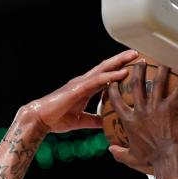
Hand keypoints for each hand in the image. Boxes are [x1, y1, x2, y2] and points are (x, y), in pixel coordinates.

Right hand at [18, 50, 138, 132]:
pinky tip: (123, 73)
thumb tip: (105, 124)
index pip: (105, 76)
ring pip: (104, 69)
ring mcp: (81, 83)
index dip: (118, 69)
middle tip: (138, 54)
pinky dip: (111, 76)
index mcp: (85, 89)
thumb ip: (94, 120)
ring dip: (120, 62)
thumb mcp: (81, 121)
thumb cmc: (56, 119)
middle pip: (106, 67)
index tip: (133, 66)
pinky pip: (98, 80)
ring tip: (134, 57)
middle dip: (122, 60)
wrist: (39, 119)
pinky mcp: (78, 88)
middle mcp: (84, 82)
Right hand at [106, 63, 177, 170]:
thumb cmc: (151, 160)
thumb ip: (120, 153)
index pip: (117, 102)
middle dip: (137, 70)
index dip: (113, 89)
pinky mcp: (171, 108)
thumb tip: (111, 149)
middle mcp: (141, 111)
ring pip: (157, 82)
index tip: (113, 80)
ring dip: (160, 70)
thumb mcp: (131, 158)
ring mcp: (156, 108)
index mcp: (129, 122)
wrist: (168, 159)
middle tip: (139, 62)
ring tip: (163, 62)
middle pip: (137, 85)